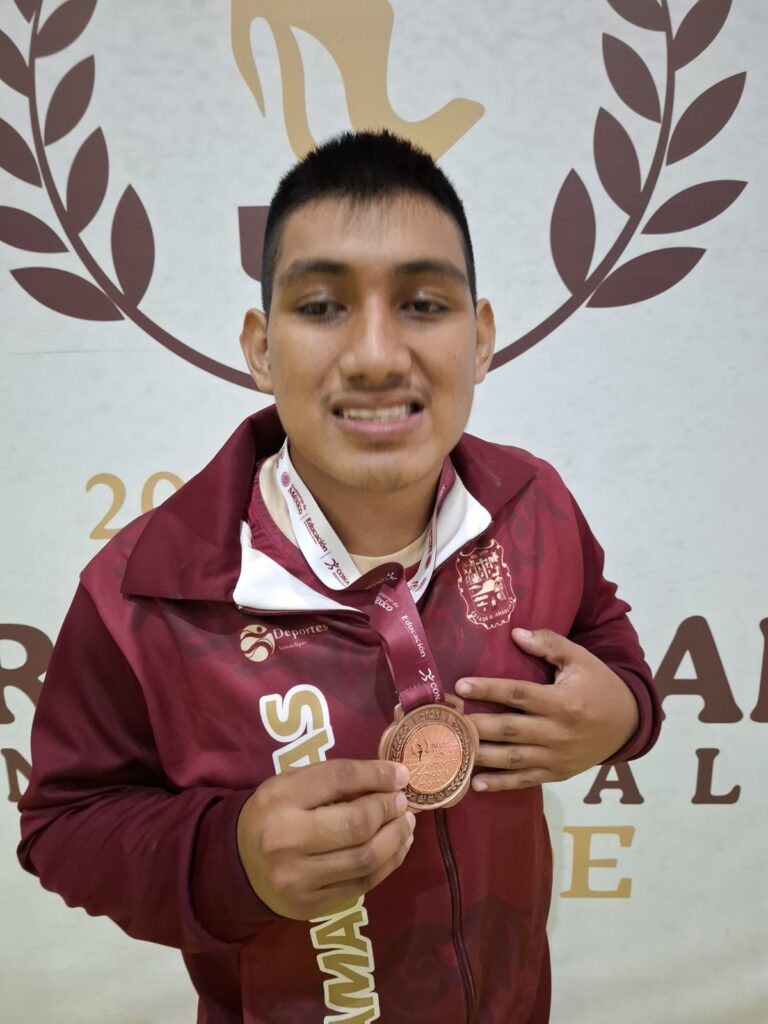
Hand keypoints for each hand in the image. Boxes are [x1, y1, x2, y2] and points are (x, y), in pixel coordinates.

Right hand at [237, 759, 415, 919]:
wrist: (238, 863)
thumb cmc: (274, 814)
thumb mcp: (293, 784)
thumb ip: (336, 779)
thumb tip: (393, 779)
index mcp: (279, 798)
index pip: (339, 779)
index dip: (377, 775)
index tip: (402, 775)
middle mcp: (285, 839)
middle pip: (356, 824)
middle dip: (388, 811)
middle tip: (403, 802)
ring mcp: (297, 879)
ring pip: (364, 859)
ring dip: (395, 839)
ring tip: (406, 824)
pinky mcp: (309, 907)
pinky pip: (361, 886)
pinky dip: (387, 864)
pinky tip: (396, 848)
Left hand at [455, 627, 638, 790]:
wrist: (628, 724)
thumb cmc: (599, 686)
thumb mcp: (580, 659)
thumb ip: (549, 644)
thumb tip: (516, 633)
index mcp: (562, 702)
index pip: (519, 694)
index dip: (489, 689)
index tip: (461, 685)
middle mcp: (557, 732)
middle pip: (509, 728)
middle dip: (475, 723)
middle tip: (445, 718)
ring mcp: (556, 757)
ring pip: (511, 758)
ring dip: (479, 754)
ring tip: (451, 748)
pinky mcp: (556, 774)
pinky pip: (524, 780)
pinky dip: (499, 784)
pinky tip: (474, 782)